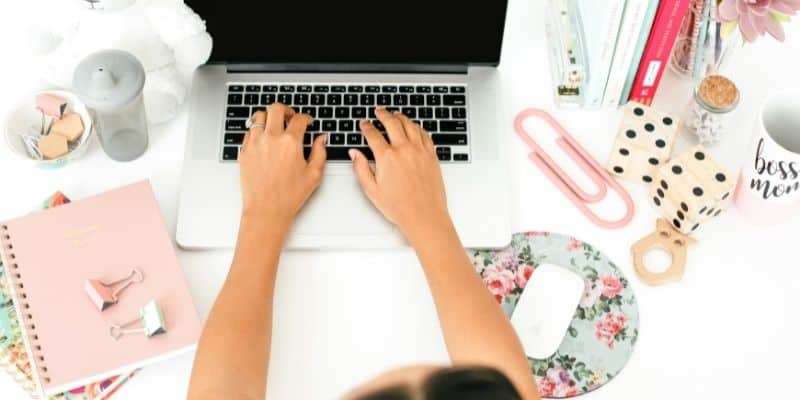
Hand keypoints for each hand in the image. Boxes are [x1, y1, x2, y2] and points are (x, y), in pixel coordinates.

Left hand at [239, 104, 325, 228]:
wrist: (266, 209)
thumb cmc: (289, 196)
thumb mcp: (314, 175)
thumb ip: (320, 152)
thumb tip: (321, 139)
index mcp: (291, 142)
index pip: (299, 119)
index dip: (306, 118)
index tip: (307, 122)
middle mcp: (271, 138)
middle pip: (276, 108)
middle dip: (286, 110)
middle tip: (290, 117)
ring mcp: (255, 143)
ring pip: (259, 116)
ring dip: (269, 117)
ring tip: (274, 125)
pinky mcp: (245, 151)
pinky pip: (249, 131)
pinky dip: (257, 130)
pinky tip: (264, 139)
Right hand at [350, 107, 449, 239]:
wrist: (424, 215)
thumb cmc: (400, 207)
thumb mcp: (372, 190)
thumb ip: (361, 169)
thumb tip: (354, 154)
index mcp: (387, 158)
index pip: (373, 134)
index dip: (366, 126)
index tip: (364, 124)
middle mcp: (404, 150)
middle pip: (392, 123)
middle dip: (383, 114)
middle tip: (378, 111)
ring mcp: (420, 151)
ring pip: (410, 125)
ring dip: (401, 117)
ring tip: (395, 114)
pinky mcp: (432, 156)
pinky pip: (425, 134)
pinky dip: (417, 127)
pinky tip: (414, 127)